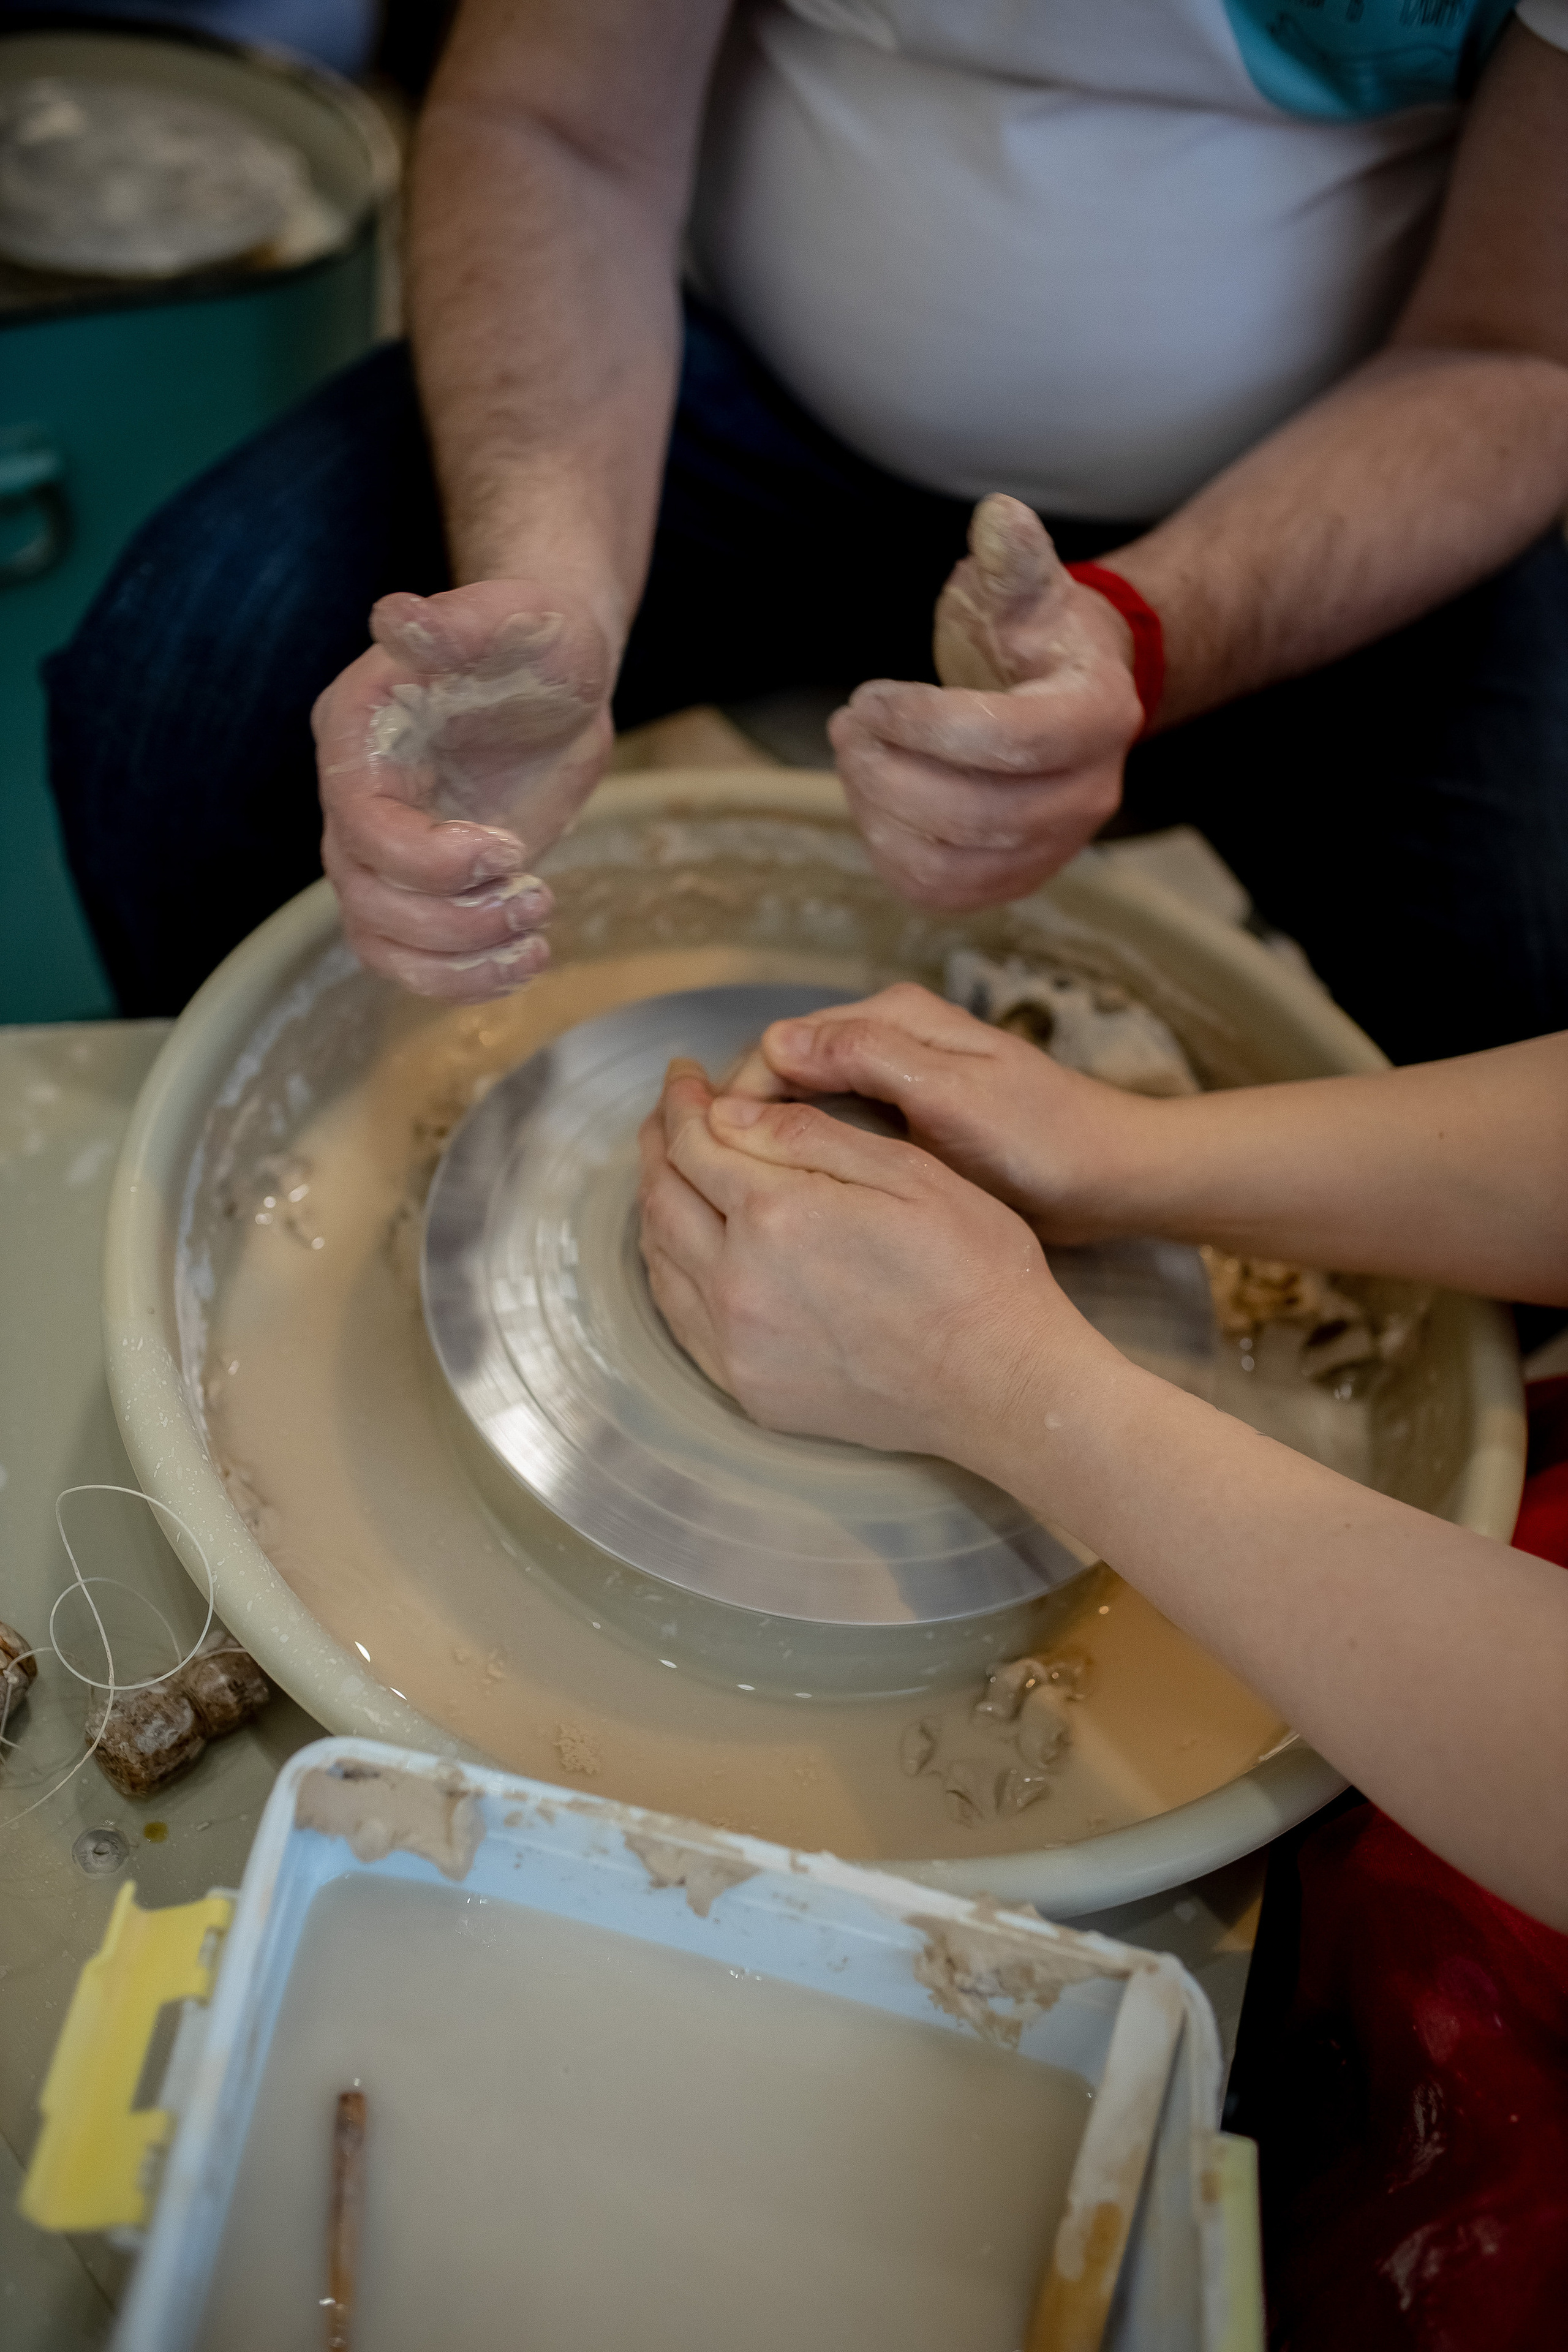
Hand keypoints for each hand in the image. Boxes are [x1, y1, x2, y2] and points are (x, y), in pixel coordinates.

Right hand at [314, 579, 613, 999]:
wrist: (557, 671)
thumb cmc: (535, 637)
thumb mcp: (514, 618)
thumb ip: (456, 623)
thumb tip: (398, 616)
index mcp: (358, 734)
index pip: (360, 827)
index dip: (427, 860)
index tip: (509, 849)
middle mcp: (356, 799)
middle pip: (365, 899)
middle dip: (452, 920)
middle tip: (535, 896)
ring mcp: (387, 849)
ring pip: (380, 943)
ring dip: (457, 963)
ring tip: (535, 936)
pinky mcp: (427, 885)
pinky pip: (414, 959)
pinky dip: (465, 979)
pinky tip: (527, 957)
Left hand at [636, 1060, 1090, 1457]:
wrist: (1001, 1384)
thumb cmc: (974, 1270)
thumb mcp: (908, 1173)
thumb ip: (808, 1135)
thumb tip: (730, 1110)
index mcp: (776, 1214)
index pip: (694, 1143)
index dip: (682, 1101)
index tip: (683, 1074)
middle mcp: (738, 1281)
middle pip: (664, 1197)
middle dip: (660, 1142)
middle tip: (669, 1110)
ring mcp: (737, 1343)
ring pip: (661, 1258)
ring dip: (659, 1203)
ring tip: (672, 1168)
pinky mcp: (749, 1387)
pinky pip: (681, 1319)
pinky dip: (669, 1270)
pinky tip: (685, 1247)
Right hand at [724, 984, 1155, 1242]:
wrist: (1110, 1179)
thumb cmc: (1042, 1139)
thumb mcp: (955, 1096)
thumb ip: (871, 1059)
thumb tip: (778, 1041)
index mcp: (894, 1018)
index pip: (782, 1044)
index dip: (739, 1097)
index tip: (712, 1154)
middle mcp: (889, 1038)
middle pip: (786, 1071)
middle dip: (744, 1118)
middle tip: (711, 1184)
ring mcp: (898, 1080)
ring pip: (806, 1103)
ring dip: (771, 1139)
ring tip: (738, 1196)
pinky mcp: (908, 1121)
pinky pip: (837, 1128)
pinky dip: (808, 1154)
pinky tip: (793, 1198)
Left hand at [831, 495, 1142, 909]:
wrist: (1070, 699)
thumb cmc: (1038, 640)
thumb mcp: (1031, 591)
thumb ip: (1015, 559)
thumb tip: (996, 517)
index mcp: (1098, 715)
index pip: (1008, 741)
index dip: (923, 724)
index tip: (869, 696)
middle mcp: (1090, 794)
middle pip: (974, 813)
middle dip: (888, 771)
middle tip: (846, 726)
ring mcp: (1055, 847)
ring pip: (951, 862)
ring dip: (880, 814)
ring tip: (853, 761)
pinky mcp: (1016, 879)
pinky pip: (943, 892)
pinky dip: (890, 857)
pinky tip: (872, 806)